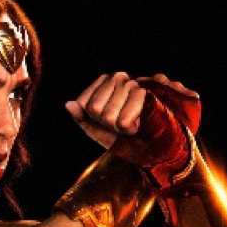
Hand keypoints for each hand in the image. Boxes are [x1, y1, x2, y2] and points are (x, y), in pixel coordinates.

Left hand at [66, 72, 199, 149]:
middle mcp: (119, 77)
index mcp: (105, 83)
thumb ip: (83, 118)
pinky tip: (139, 123)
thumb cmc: (129, 137)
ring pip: (108, 114)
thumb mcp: (100, 131)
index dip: (94, 119)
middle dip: (108, 123)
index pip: (85, 103)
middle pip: (95, 108)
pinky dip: (129, 126)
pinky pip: (123, 119)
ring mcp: (134, 84)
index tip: (109, 122)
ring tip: (133, 123)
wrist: (158, 148)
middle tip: (123, 124)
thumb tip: (69, 104)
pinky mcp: (148, 93)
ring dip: (120, 126)